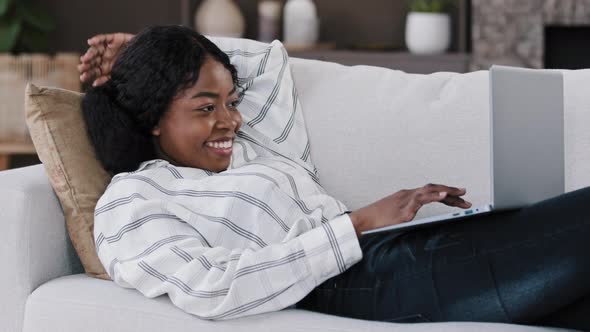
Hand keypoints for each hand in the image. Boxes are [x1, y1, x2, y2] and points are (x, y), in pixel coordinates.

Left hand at [77, 33, 133, 85]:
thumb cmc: (137, 67)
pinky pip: (103, 38)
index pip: (96, 71)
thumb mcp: (121, 75)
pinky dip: (96, 39)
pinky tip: (90, 42)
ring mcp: (109, 48)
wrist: (149, 55)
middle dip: (87, 65)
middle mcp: (107, 57)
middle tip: (81, 68)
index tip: (83, 78)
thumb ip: (108, 79)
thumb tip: (94, 84)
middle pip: (94, 60)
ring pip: (96, 50)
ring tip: (85, 59)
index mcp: (108, 67)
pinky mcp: (114, 38)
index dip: (89, 74)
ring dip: (89, 54)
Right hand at [349, 183, 471, 236]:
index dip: (445, 193)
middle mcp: (407, 195)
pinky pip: (421, 199)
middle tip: (466, 195)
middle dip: (451, 191)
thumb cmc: (375, 222)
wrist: (361, 222)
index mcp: (406, 197)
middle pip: (432, 188)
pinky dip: (434, 195)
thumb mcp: (394, 218)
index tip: (459, 197)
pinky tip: (444, 195)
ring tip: (461, 194)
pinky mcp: (403, 210)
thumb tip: (416, 224)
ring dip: (447, 192)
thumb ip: (406, 217)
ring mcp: (405, 201)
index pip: (429, 191)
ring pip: (429, 190)